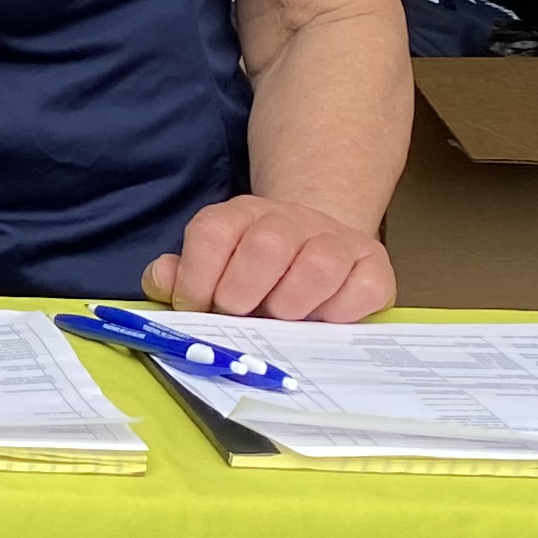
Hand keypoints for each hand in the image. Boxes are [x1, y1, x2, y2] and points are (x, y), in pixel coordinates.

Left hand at [146, 196, 392, 322]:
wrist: (318, 248)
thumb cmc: (253, 273)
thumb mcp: (210, 267)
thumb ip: (179, 276)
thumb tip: (163, 280)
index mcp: (241, 216)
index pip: (212, 233)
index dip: (197, 277)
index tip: (195, 309)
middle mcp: (289, 221)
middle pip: (266, 246)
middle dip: (243, 292)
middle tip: (240, 316)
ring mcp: (336, 241)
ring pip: (318, 266)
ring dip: (291, 304)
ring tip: (281, 321)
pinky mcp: (374, 266)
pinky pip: (365, 288)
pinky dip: (341, 313)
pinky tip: (323, 321)